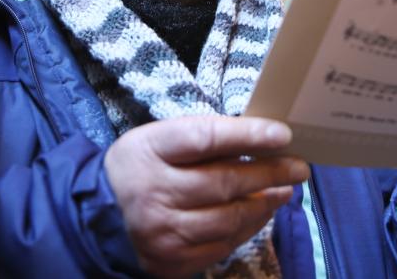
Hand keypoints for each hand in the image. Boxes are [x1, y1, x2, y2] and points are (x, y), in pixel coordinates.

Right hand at [103, 115, 309, 277]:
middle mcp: (155, 193)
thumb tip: (260, 139)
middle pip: (225, 181)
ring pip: (229, 218)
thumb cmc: (140, 167)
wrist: (97, 216)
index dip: (247, 135)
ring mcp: (163, 232)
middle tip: (299, 167)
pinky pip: (223, 245)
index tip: (282, 134)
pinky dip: (248, 228)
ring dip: (265, 203)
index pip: (206, 138)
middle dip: (270, 172)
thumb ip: (203, 138)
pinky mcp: (172, 261)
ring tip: (286, 190)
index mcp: (151, 151)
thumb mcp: (159, 139)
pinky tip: (261, 213)